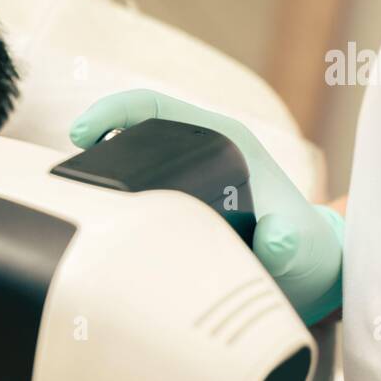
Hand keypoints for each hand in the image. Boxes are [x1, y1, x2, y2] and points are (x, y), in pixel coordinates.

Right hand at [70, 89, 344, 324]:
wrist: (311, 273)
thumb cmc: (308, 252)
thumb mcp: (302, 249)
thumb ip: (290, 245)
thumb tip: (276, 241)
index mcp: (226, 142)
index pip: (158, 107)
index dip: (114, 112)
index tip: (82, 134)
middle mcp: (201, 152)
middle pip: (132, 134)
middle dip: (94, 149)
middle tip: (68, 182)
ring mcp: (187, 178)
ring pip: (129, 166)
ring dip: (100, 180)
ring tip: (76, 208)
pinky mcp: (177, 203)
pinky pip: (133, 196)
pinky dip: (110, 205)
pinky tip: (95, 230)